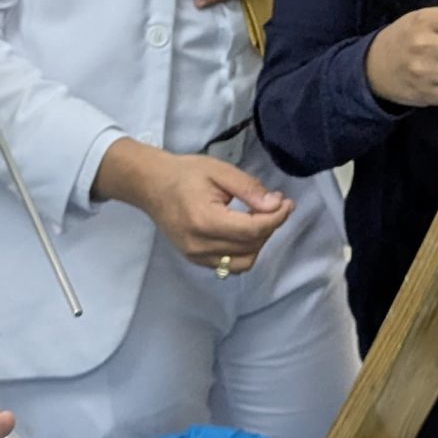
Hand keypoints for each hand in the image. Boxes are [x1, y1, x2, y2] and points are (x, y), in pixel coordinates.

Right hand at [93, 138, 293, 270]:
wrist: (151, 185)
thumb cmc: (184, 173)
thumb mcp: (220, 171)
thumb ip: (249, 189)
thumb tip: (275, 205)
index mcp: (205, 220)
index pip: (253, 230)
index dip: (276, 218)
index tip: (286, 202)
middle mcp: (199, 245)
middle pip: (251, 246)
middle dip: (270, 226)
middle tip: (274, 204)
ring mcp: (196, 256)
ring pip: (243, 262)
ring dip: (258, 242)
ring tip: (258, 218)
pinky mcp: (195, 260)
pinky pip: (229, 265)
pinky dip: (244, 251)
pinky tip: (244, 230)